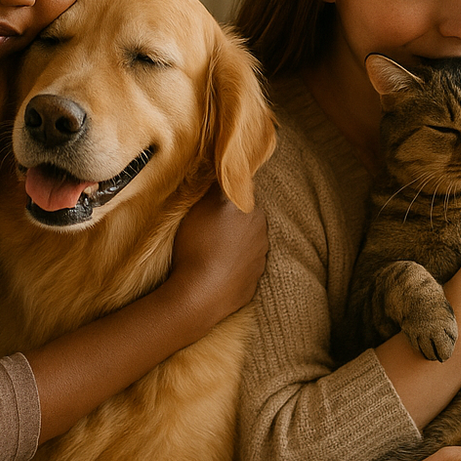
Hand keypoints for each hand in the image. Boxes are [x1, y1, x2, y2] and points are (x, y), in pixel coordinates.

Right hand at [168, 183, 267, 324]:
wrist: (200, 295)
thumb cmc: (198, 246)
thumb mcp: (203, 205)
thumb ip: (219, 185)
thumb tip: (227, 166)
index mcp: (253, 212)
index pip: (244, 195)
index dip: (229, 197)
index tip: (214, 202)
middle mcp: (262, 235)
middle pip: (248, 220)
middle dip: (233, 220)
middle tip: (209, 227)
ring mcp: (259, 261)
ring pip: (248, 245)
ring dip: (234, 245)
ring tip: (210, 251)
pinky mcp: (252, 283)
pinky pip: (243, 269)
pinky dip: (232, 268)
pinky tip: (216, 270)